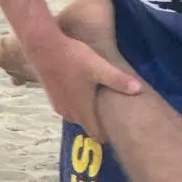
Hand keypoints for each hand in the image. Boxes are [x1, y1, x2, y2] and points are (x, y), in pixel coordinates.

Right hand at [27, 30, 142, 139]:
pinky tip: (83, 93)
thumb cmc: (73, 58)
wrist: (42, 46)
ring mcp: (59, 106)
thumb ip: (118, 80)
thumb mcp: (99, 67)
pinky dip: (77, 105)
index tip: (119, 133)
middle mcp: (69, 113)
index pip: (96, 134)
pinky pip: (69, 108)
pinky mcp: (52, 97)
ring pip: (77, 116)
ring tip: (100, 105)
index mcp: (82, 110)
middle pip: (87, 125)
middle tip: (114, 117)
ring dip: (87, 113)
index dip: (108, 136)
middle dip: (99, 124)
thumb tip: (139, 89)